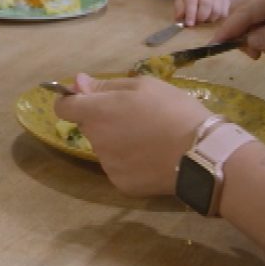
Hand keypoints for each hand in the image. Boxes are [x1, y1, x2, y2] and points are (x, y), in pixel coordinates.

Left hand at [54, 72, 210, 195]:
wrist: (201, 154)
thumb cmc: (173, 110)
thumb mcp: (144, 85)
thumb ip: (105, 85)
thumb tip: (78, 82)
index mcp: (98, 112)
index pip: (63, 107)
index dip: (73, 100)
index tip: (89, 98)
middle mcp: (96, 139)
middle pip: (89, 126)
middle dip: (103, 119)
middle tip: (135, 116)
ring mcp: (107, 164)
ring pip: (104, 146)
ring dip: (117, 140)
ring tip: (149, 137)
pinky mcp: (121, 183)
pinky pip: (117, 166)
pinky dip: (129, 161)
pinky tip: (152, 156)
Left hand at [174, 0, 232, 25]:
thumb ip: (179, 8)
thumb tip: (179, 19)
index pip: (191, 1)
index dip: (190, 14)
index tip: (189, 25)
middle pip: (206, 5)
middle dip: (201, 17)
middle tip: (196, 23)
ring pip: (216, 11)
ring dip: (209, 20)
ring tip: (203, 21)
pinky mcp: (226, 3)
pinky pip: (223, 15)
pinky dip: (217, 20)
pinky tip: (211, 19)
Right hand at [213, 0, 264, 53]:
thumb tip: (249, 42)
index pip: (245, 12)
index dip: (228, 29)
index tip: (213, 46)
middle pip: (243, 9)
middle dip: (240, 32)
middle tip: (255, 57)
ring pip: (252, 12)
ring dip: (253, 33)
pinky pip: (264, 15)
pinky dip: (263, 30)